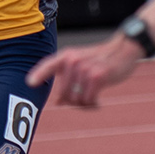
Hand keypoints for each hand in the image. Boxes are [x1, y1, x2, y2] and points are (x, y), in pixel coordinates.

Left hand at [26, 35, 144, 106]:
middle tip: (83, 102)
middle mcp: (74, 61)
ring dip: (84, 104)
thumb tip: (58, 102)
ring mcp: (85, 68)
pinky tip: (98, 102)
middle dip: (72, 102)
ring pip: (76, 99)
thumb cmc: (101, 59)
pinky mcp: (98, 76)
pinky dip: (93, 104)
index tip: (30, 83)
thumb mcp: (82, 63)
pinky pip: (89, 100)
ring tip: (93, 101)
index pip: (49, 65)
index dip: (38, 74)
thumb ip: (68, 79)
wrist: (125, 49)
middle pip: (64, 93)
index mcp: (67, 56)